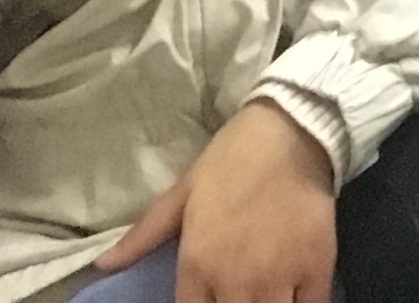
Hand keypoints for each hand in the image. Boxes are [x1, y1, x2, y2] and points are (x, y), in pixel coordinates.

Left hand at [99, 98, 338, 302]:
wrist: (290, 132)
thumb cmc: (230, 162)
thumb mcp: (180, 195)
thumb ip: (142, 236)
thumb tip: (102, 265)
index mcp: (198, 265)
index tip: (209, 298)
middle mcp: (236, 281)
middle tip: (234, 293)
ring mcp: (279, 279)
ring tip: (260, 295)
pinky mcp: (316, 271)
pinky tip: (292, 295)